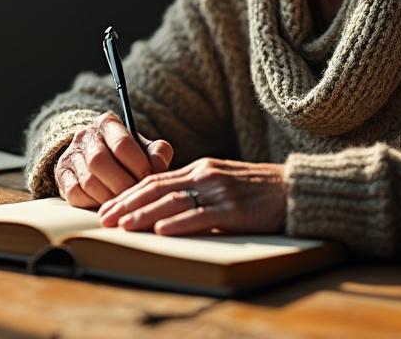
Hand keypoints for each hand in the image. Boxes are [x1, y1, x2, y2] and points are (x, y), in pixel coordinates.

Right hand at [54, 112, 172, 207]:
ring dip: (108, 197)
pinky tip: (107, 207)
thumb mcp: (144, 148)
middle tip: (137, 199)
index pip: (121, 143)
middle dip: (121, 184)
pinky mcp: (62, 176)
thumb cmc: (127, 155)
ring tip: (125, 207)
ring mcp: (70, 156)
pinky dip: (92, 204)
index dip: (138, 164)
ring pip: (87, 180)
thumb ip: (157, 152)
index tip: (150, 180)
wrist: (96, 156)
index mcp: (107, 123)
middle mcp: (85, 136)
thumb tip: (159, 166)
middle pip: (100, 162)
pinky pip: (75, 194)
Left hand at [97, 157, 286, 235]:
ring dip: (145, 214)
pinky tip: (162, 230)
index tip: (108, 208)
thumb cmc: (258, 191)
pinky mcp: (235, 210)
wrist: (296, 190)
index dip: (128, 194)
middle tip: (104, 219)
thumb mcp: (222, 182)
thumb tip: (165, 208)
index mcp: (200, 169)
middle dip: (127, 204)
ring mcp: (220, 191)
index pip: (155, 180)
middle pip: (157, 188)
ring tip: (124, 225)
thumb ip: (197, 189)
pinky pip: (202, 216)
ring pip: (173, 201)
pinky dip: (179, 223)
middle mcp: (205, 175)